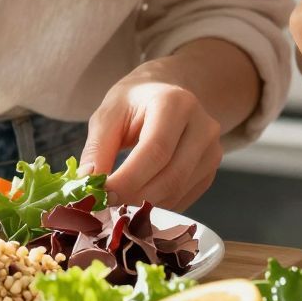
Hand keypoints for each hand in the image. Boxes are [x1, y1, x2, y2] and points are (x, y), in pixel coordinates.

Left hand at [81, 73, 223, 210]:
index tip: (102, 195)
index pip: (156, 150)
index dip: (129, 179)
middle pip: (171, 176)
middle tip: (104, 207)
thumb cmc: (135, 102)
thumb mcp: (109, 114)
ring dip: (144, 206)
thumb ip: (98, 148)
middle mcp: (203, 127)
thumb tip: (88, 184)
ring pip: (178, 192)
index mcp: (175, 103)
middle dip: (135, 197)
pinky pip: (184, 198)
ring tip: (116, 206)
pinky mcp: (210, 171)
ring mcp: (212, 151)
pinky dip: (157, 206)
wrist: (166, 93)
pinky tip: (136, 203)